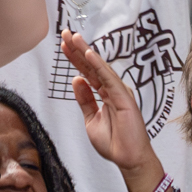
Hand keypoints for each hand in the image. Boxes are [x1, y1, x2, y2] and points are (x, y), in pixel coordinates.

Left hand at [64, 31, 158, 174]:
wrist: (127, 158)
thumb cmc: (114, 142)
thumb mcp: (90, 119)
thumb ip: (85, 99)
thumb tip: (76, 79)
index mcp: (103, 94)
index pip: (87, 72)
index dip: (75, 58)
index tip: (64, 44)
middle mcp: (112, 89)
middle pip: (92, 66)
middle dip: (78, 49)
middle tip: (65, 33)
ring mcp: (119, 92)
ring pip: (99, 68)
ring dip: (86, 52)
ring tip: (74, 38)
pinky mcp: (124, 98)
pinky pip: (108, 78)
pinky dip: (98, 66)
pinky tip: (89, 54)